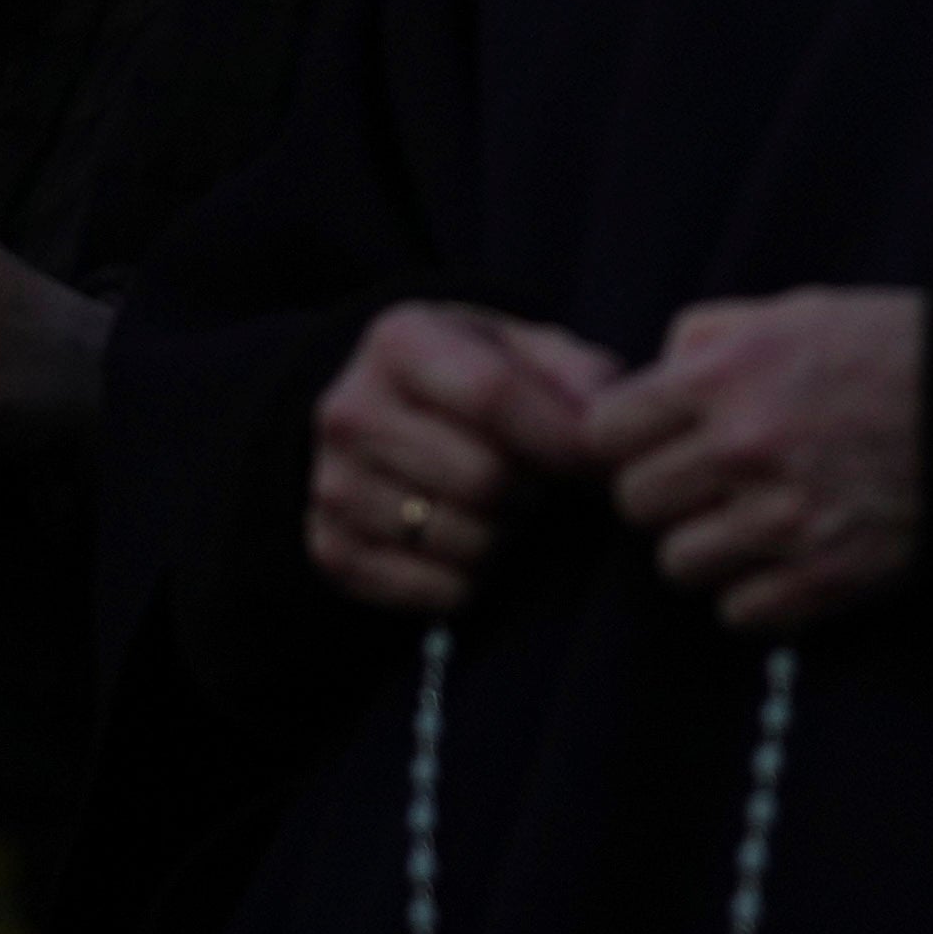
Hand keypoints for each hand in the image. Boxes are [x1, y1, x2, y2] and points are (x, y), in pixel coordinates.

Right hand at [304, 302, 621, 615]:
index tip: (595, 459)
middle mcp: (349, 411)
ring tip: (507, 510)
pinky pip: (434, 591)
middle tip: (543, 485)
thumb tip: (602, 429)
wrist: (388, 417)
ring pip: (463, 541)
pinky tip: (474, 545)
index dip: (559, 436)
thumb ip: (577, 375)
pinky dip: (474, 580)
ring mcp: (331, 485)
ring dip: (507, 537)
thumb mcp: (525, 349)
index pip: (492, 394)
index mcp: (400, 342)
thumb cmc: (476, 378)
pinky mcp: (330, 550)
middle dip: (534, 490)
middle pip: (482, 479)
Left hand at [590, 289, 927, 633]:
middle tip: (710, 484)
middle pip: (635, 503)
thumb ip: (710, 337)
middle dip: (666, 494)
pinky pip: (737, 610)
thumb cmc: (891, 350)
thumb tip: (654, 374)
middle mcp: (743, 448)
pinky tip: (787, 558)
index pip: (605, 433)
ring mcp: (782, 520)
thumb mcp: (796, 312)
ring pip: (678, 564)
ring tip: (751, 524)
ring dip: (708, 548)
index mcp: (725, 376)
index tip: (654, 443)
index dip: (627, 439)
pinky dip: (757, 591)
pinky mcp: (822, 577)